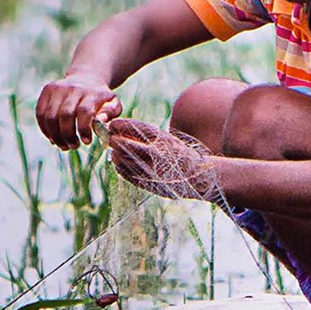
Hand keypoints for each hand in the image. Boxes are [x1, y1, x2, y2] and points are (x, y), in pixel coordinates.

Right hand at [36, 75, 122, 148]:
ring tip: (64, 146)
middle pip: (65, 115)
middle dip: (68, 135)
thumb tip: (100, 120)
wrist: (87, 78)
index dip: (83, 129)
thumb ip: (111, 112)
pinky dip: (45, 128)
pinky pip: (40, 113)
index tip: (86, 142)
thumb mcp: (113, 104)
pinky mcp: (47, 91)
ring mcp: (57, 88)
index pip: (84, 111)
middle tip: (73, 147)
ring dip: (55, 135)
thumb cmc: (101, 98)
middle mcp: (73, 88)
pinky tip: (53, 138)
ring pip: (50, 115)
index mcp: (91, 93)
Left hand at [105, 118, 221, 203]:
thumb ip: (148, 138)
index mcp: (164, 140)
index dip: (121, 126)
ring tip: (114, 153)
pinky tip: (119, 165)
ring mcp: (153, 169)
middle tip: (111, 140)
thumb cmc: (181, 156)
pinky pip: (129, 175)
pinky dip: (121, 169)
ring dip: (116, 156)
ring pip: (125, 161)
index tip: (112, 126)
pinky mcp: (151, 183)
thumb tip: (120, 133)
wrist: (199, 177)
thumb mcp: (169, 141)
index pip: (136, 128)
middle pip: (127, 145)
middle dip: (115, 141)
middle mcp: (158, 153)